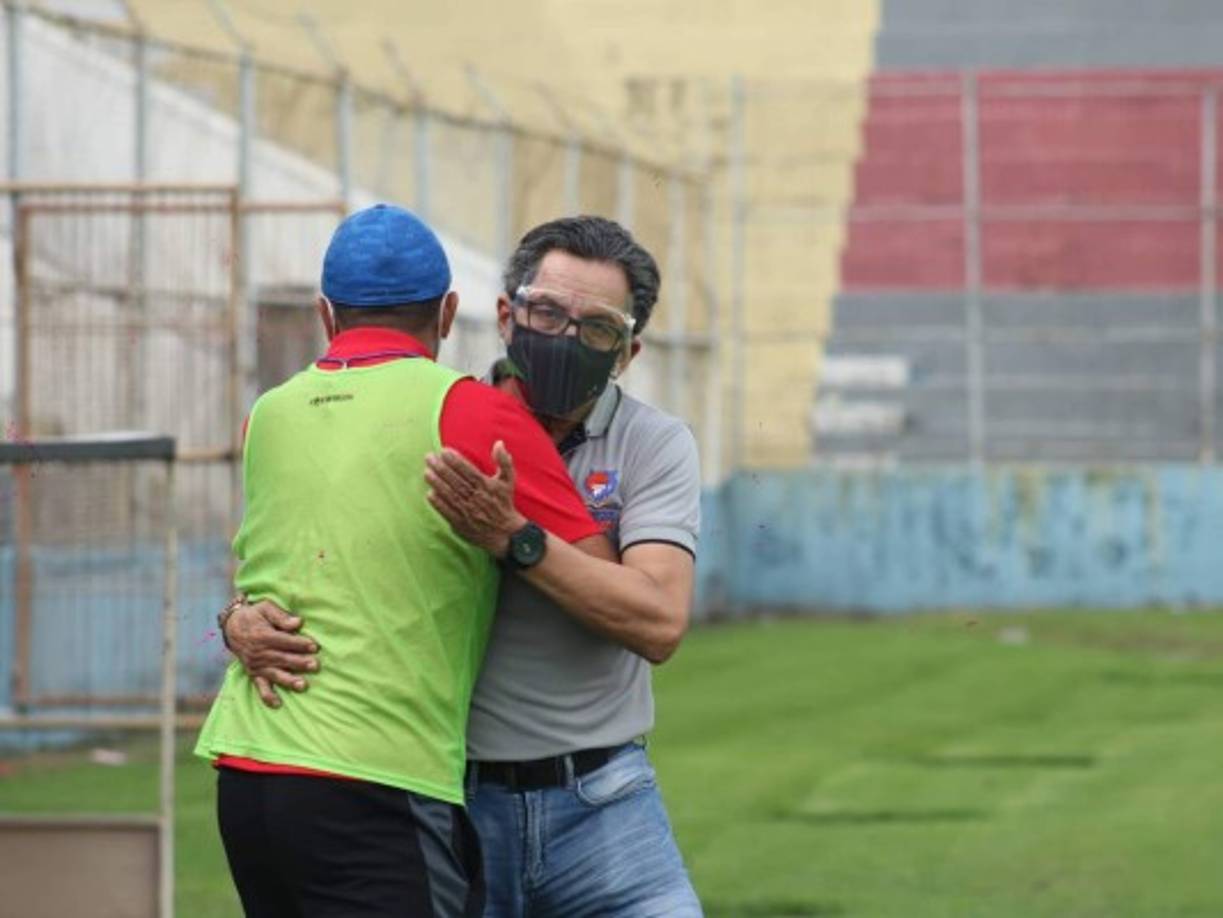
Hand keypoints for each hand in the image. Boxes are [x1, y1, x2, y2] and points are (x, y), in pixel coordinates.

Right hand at [224, 599, 319, 707]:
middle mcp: (259, 653)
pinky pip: (260, 687)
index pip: (284, 641)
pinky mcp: (254, 674)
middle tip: (315, 665)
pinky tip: (278, 704)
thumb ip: (280, 616)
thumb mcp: (265, 608)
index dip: (300, 643)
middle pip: (282, 658)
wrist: (232, 626)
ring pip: (275, 674)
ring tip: (302, 685)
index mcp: (263, 636)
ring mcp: (256, 665)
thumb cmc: (254, 615)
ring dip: (289, 680)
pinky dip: (267, 696)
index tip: (314, 646)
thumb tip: (298, 622)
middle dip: (299, 663)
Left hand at [425, 441, 526, 557]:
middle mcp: (476, 497)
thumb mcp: (508, 480)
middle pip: (456, 481)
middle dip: (441, 468)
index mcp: (486, 486)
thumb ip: (504, 461)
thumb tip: (498, 443)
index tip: (444, 451)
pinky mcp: (461, 523)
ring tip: (426, 472)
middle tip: (429, 457)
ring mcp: (468, 511)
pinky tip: (429, 494)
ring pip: (450, 495)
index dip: (455, 461)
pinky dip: (439, 504)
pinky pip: (448, 512)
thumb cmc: (504, 502)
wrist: (505, 532)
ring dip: (437, 483)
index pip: (468, 470)